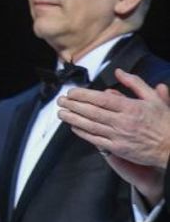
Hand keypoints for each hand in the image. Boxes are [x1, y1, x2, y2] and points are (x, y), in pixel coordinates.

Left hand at [60, 70, 169, 204]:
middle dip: (73, 105)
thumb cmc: (164, 123)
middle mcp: (122, 122)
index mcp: (130, 108)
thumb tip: (119, 72)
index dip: (83, 95)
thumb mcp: (153, 98)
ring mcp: (118, 136)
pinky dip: (82, 133)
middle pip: (91, 112)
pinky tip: (74, 127)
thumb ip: (135, 83)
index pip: (101, 99)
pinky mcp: (118, 149)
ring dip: (73, 119)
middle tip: (60, 101)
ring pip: (90, 126)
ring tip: (61, 113)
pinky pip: (95, 140)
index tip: (71, 92)